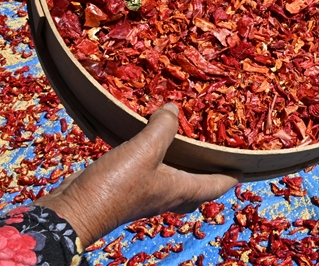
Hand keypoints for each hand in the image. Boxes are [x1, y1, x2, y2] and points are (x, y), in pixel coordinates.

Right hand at [32, 103, 240, 245]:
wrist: (75, 210)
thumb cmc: (115, 186)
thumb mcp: (144, 150)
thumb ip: (163, 128)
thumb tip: (173, 109)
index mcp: (178, 190)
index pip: (215, 186)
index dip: (231, 177)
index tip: (244, 170)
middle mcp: (165, 196)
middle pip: (196, 189)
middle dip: (209, 176)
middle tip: (218, 159)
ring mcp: (145, 194)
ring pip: (173, 182)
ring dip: (183, 168)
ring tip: (188, 149)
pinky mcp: (126, 189)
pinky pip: (150, 174)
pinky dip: (157, 161)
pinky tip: (148, 147)